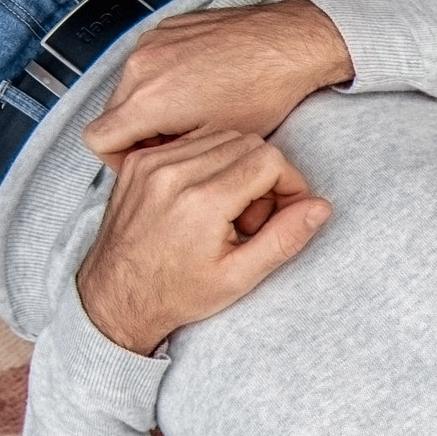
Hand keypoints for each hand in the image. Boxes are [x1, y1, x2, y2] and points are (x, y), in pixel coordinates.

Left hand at [74, 128, 329, 354]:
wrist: (116, 297)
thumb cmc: (178, 293)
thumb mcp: (240, 277)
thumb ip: (284, 238)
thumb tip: (321, 208)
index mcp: (202, 202)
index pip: (270, 160)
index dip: (290, 184)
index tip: (286, 211)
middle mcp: (174, 173)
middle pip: (249, 144)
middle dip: (266, 174)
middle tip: (256, 215)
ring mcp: (152, 163)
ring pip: (222, 138)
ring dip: (238, 165)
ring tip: (230, 207)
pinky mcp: (139, 162)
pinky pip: (192, 142)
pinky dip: (209, 161)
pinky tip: (205, 197)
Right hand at [83, 0, 352, 158]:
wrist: (289, 43)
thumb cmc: (262, 95)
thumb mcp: (217, 142)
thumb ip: (176, 157)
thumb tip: (157, 168)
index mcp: (147, 99)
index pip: (98, 139)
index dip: (117, 159)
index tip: (147, 164)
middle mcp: (139, 65)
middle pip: (113, 113)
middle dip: (139, 133)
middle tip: (179, 145)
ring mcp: (151, 40)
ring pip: (130, 87)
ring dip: (152, 106)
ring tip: (194, 116)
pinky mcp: (167, 26)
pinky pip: (148, 61)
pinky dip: (163, 79)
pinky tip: (201, 88)